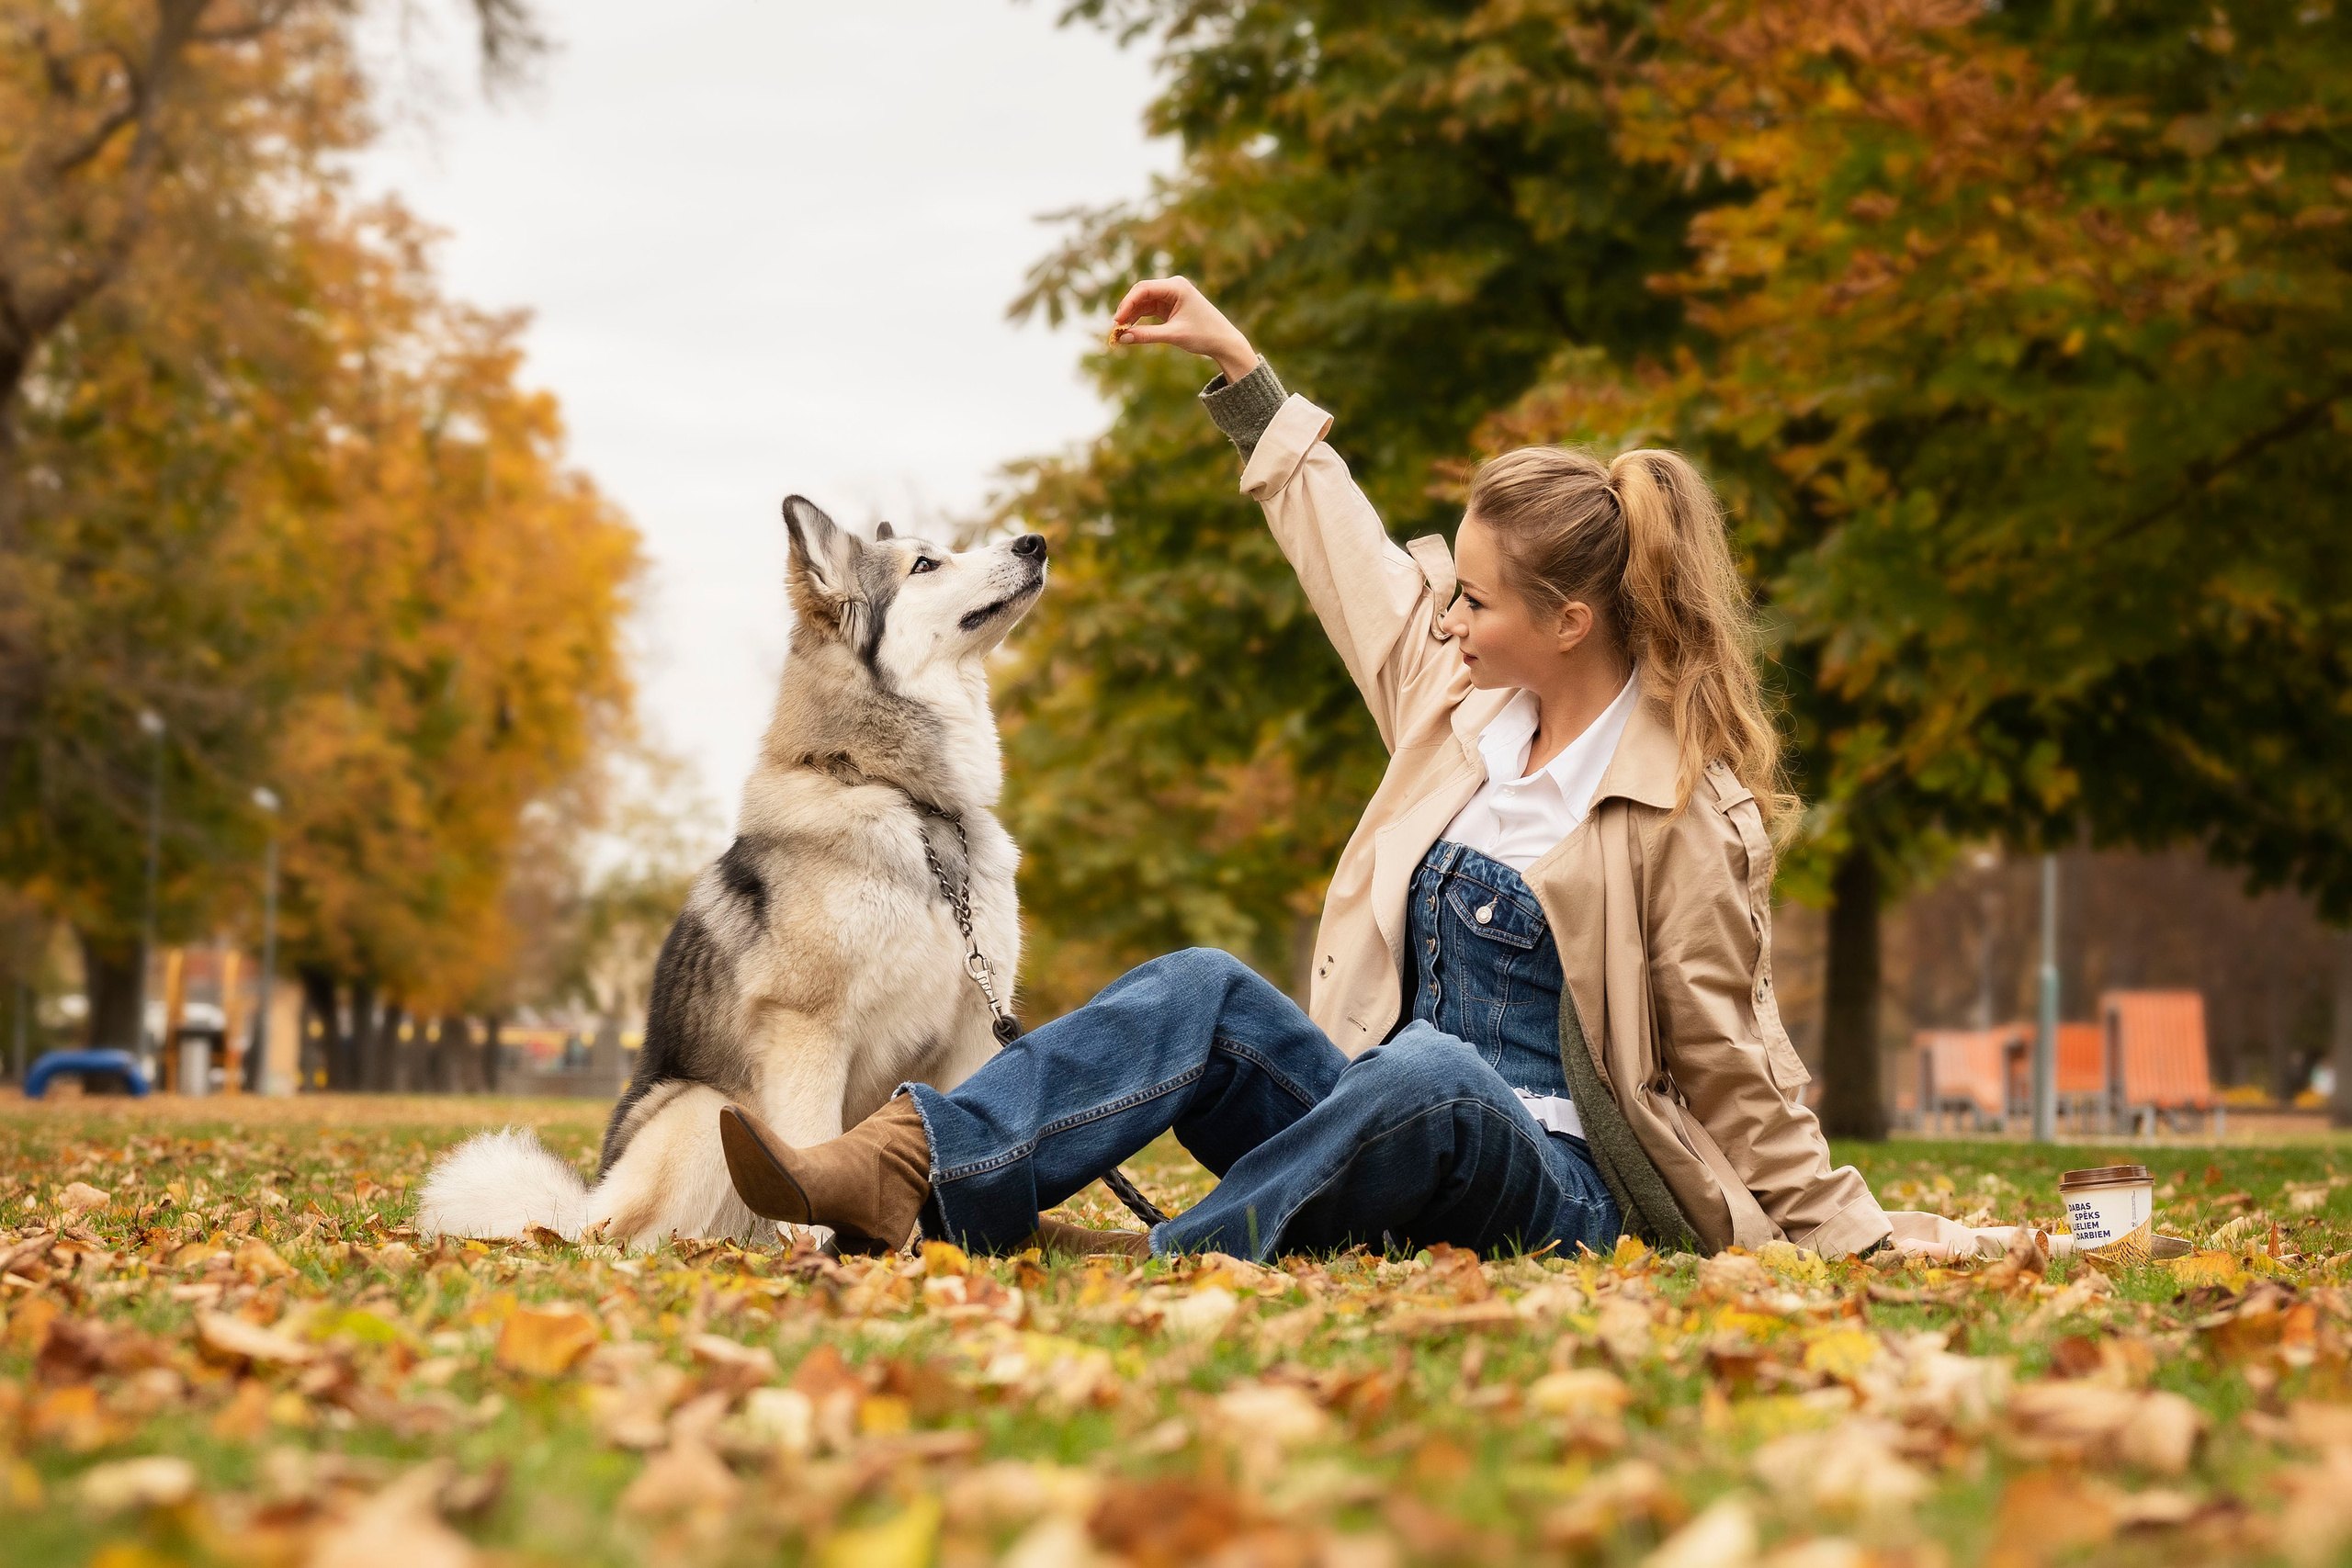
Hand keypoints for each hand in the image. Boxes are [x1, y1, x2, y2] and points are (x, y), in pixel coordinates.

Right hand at [1108, 276, 1257, 383]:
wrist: (1224, 341)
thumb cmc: (1204, 335)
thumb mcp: (1173, 336)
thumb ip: (1146, 336)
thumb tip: (1122, 338)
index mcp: (1176, 286)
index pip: (1143, 289)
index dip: (1127, 304)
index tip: (1117, 321)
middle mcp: (1172, 286)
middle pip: (1140, 293)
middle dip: (1127, 309)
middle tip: (1115, 328)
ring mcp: (1170, 295)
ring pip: (1142, 302)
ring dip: (1131, 315)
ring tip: (1120, 332)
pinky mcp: (1169, 306)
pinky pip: (1148, 309)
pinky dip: (1138, 318)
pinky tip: (1129, 329)